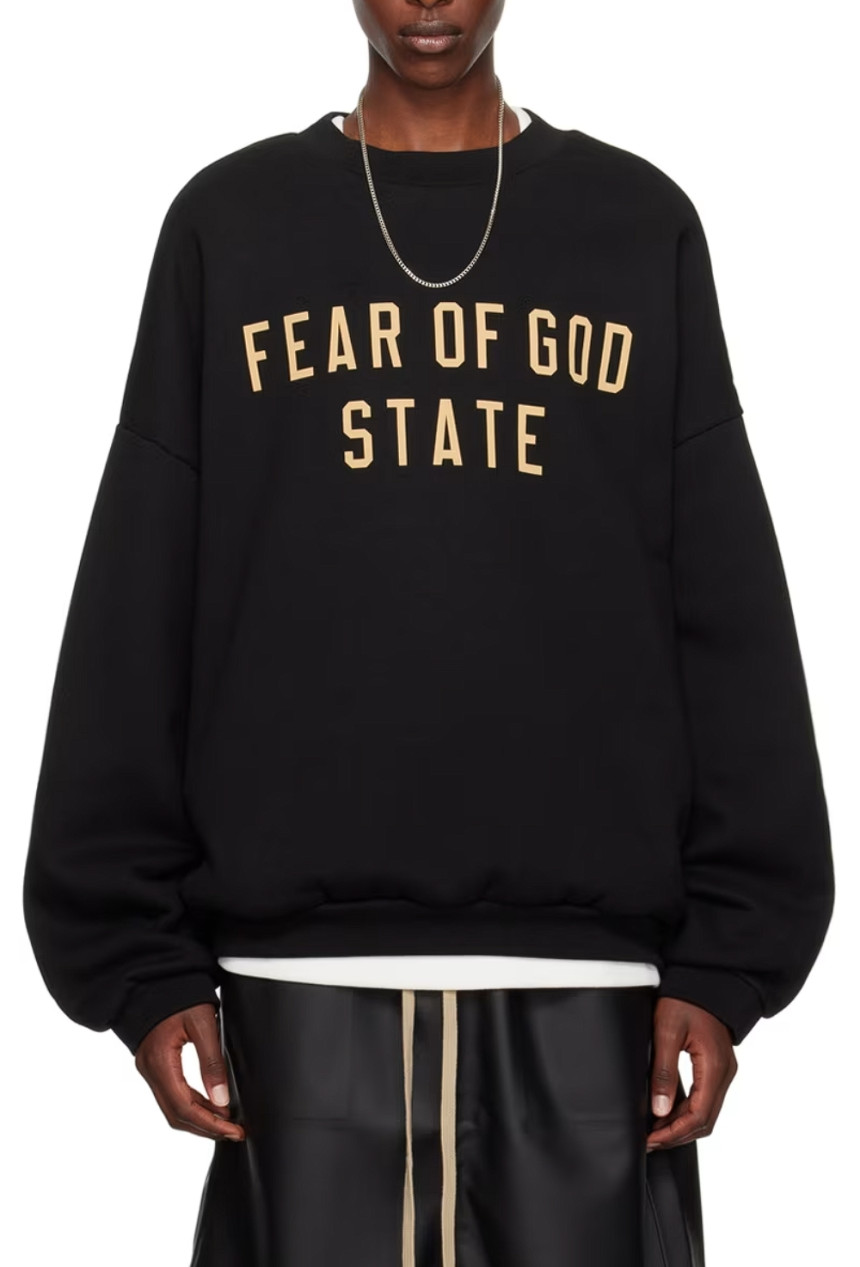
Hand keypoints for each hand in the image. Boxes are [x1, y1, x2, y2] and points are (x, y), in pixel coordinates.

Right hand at [134, 1002, 245, 1141]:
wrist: (155, 978)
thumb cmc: (179, 995)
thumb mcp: (202, 1023)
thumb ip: (212, 1062)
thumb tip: (222, 1099)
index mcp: (159, 1062)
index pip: (184, 1107)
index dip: (210, 1123)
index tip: (233, 1130)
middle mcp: (149, 1070)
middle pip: (176, 1114)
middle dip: (205, 1127)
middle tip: (234, 1132)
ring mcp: (149, 1068)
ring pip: (172, 1108)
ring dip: (198, 1119)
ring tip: (226, 1123)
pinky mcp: (153, 1065)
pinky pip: (171, 1095)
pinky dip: (191, 1105)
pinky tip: (210, 1105)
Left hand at [646, 995, 736, 1151]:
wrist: (704, 979)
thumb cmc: (685, 1000)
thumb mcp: (667, 1032)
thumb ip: (664, 1071)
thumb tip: (660, 1110)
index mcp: (715, 1068)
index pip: (698, 1116)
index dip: (674, 1133)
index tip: (651, 1140)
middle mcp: (725, 1074)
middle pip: (705, 1121)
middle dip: (677, 1135)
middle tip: (649, 1140)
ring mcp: (724, 1071)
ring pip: (706, 1113)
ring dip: (682, 1125)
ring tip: (655, 1130)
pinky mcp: (718, 1067)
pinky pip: (705, 1099)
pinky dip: (687, 1111)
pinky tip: (668, 1112)